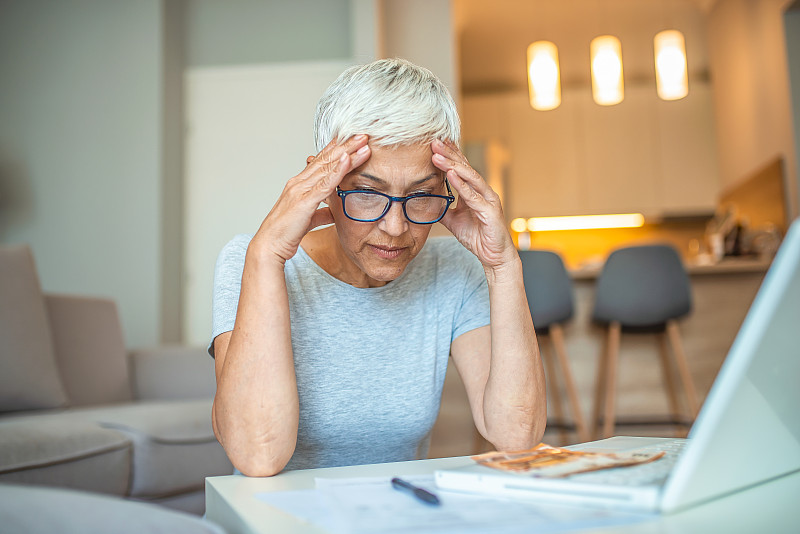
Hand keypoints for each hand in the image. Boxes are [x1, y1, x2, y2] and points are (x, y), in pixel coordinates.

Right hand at [251, 135, 370, 263]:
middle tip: (363, 133)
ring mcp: (301, 190)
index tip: (352, 139)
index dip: (337, 149)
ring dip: (347, 153)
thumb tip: (334, 211)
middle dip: (346, 145)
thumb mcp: (309, 219)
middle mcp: (300, 182)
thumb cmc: (286, 233)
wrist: (270, 245)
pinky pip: (324, 183)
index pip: (322, 161)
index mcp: (300, 184)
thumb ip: (322, 212)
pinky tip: (348, 159)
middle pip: (327, 159)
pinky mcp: (304, 201)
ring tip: (362, 142)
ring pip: (328, 167)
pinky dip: (337, 171)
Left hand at [431, 139, 517, 274]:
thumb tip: (426, 200)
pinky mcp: (490, 211)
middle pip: (464, 167)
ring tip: (438, 155)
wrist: (493, 256)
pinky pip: (473, 196)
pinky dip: (462, 185)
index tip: (435, 142)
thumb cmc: (477, 236)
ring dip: (453, 165)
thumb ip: (443, 208)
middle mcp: (482, 191)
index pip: (461, 168)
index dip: (449, 154)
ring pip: (469, 177)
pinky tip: (451, 175)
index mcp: (474, 191)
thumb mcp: (453, 220)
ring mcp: (488, 199)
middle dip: (449, 153)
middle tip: (433, 141)